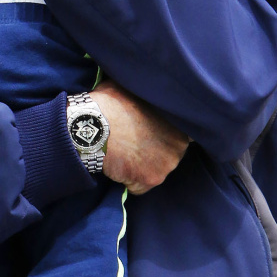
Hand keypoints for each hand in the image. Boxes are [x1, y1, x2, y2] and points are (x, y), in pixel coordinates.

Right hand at [91, 79, 188, 194]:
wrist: (93, 126)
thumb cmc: (111, 103)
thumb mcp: (133, 90)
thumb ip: (147, 97)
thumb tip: (143, 90)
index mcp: (178, 121)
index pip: (183, 133)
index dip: (166, 134)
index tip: (153, 132)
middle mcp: (179, 145)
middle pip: (170, 154)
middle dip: (155, 151)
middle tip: (134, 142)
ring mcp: (166, 164)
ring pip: (156, 171)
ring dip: (142, 166)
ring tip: (124, 154)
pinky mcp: (150, 180)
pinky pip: (140, 186)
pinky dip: (130, 180)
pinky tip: (119, 166)